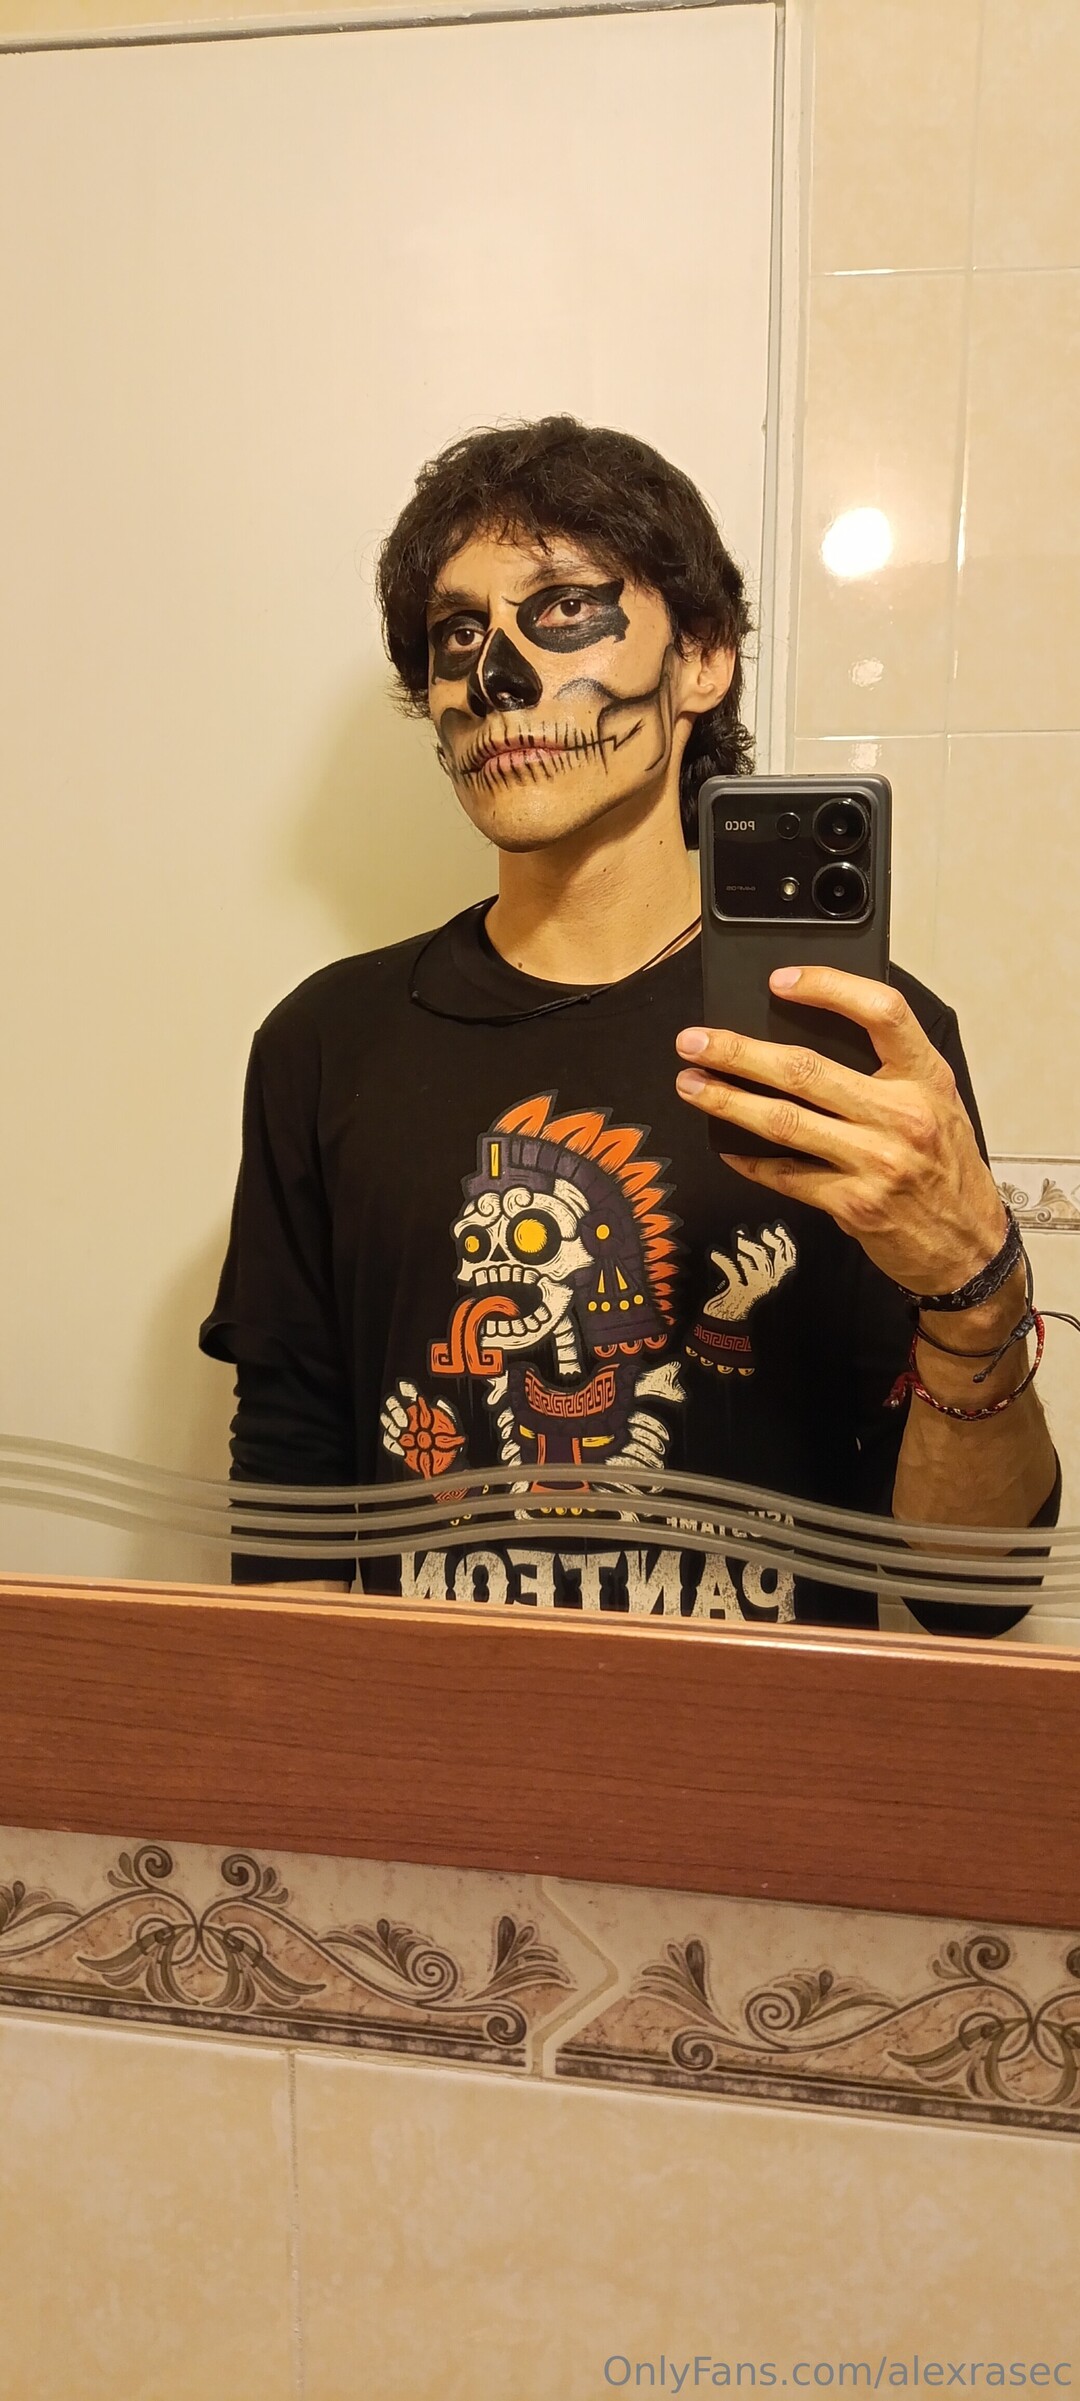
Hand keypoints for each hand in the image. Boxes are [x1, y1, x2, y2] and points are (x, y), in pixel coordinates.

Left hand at [675, 965, 1005, 1293]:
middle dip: (738, 1052)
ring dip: (727, 1101)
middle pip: (806, 1070)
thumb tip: (809, 1038)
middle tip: (695, 1042)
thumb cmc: (948, 1169)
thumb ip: (889, 1072)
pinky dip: (749, 1160)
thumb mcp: (938, 1103)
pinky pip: (786, 1175)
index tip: (780, 981)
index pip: (881, 1012)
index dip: (829, 987)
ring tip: (691, 1084)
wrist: (970, 1248)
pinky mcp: (853, 1204)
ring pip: (783, 1121)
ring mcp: (876, 1162)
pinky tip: (726, 1146)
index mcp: (926, 1077)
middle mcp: (902, 1115)